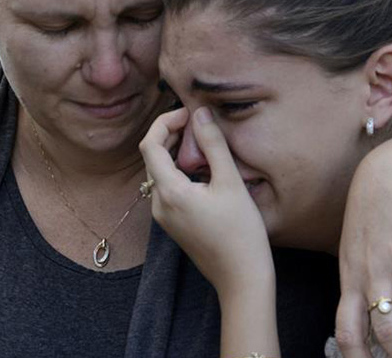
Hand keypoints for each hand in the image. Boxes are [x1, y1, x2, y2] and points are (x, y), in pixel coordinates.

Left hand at [138, 107, 273, 293]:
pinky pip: (168, 188)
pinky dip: (180, 170)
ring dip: (176, 152)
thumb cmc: (240, 233)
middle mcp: (159, 204)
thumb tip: (200, 113)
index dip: (165, 122)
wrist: (241, 278)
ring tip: (204, 143)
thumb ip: (213, 145)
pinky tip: (204, 169)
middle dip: (171, 134)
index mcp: (169, 191)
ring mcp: (164, 216)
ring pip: (160, 172)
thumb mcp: (230, 182)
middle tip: (198, 123)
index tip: (189, 113)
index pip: (150, 144)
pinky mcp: (173, 223)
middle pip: (153, 157)